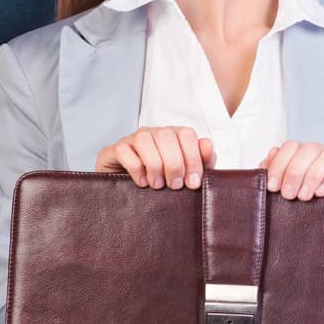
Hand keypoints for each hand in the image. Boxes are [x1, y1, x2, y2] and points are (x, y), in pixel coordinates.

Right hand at [96, 125, 215, 189]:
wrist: (128, 190)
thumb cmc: (163, 180)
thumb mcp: (187, 173)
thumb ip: (203, 160)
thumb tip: (207, 144)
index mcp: (175, 135)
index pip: (187, 134)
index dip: (193, 158)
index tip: (193, 182)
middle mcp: (155, 133)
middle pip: (167, 136)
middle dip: (174, 164)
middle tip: (175, 186)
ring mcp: (134, 138)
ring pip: (145, 140)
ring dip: (155, 165)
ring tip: (158, 185)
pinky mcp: (116, 148)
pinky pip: (124, 150)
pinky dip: (135, 168)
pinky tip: (142, 182)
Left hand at [261, 140, 323, 200]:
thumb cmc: (314, 197)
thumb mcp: (292, 186)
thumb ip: (276, 173)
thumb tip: (267, 160)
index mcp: (306, 153)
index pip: (291, 146)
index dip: (279, 165)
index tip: (273, 186)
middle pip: (308, 149)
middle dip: (294, 173)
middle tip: (288, 195)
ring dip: (312, 176)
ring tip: (304, 197)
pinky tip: (321, 193)